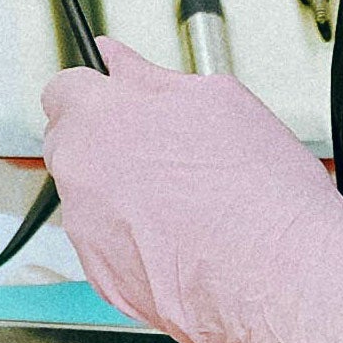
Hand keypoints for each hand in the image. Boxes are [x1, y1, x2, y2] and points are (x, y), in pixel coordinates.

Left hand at [40, 43, 342, 342]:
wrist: (277, 278)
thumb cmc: (258, 193)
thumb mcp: (217, 101)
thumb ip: (151, 78)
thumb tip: (122, 64)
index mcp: (101, 116)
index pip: (64, 88)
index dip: (94, 93)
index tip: (114, 98)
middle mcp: (81, 172)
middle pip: (70, 144)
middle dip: (103, 142)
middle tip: (159, 152)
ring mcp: (86, 228)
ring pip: (89, 199)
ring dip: (120, 195)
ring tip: (183, 202)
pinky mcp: (102, 277)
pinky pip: (106, 246)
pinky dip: (132, 241)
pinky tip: (179, 238)